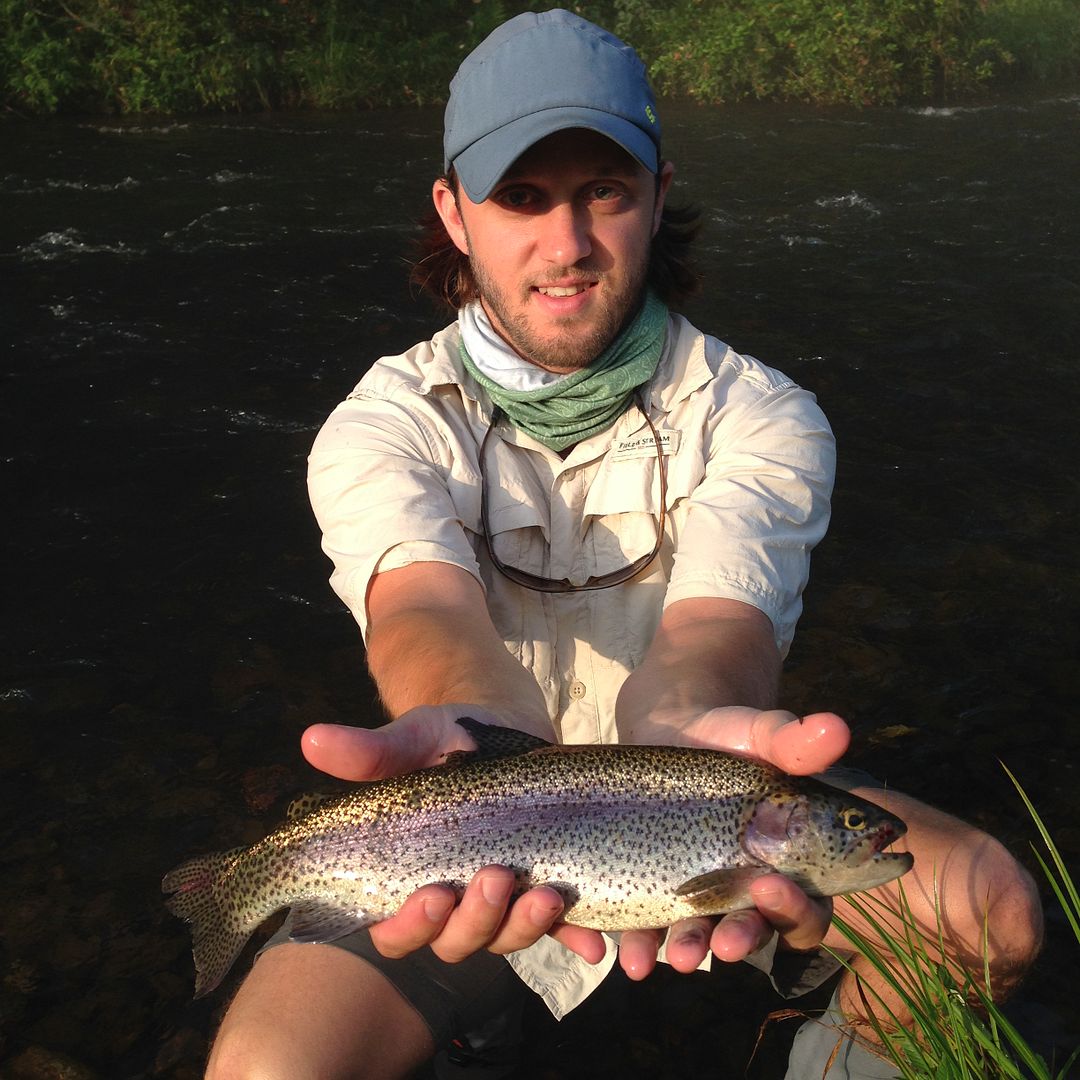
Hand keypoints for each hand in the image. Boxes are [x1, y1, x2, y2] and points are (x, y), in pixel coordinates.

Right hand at [300, 705, 608, 965]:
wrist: (505, 724)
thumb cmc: (445, 736)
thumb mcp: (412, 738)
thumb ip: (370, 751)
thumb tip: (311, 739)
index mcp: (410, 878)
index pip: (397, 929)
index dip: (412, 925)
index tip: (433, 894)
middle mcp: (455, 899)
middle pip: (457, 943)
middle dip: (476, 922)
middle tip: (494, 878)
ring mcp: (502, 897)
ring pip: (506, 937)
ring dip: (524, 927)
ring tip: (544, 895)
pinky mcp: (544, 885)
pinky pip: (561, 925)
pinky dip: (577, 934)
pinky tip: (594, 943)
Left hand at [616, 705, 847, 979]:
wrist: (672, 728)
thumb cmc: (734, 735)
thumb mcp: (762, 733)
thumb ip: (796, 741)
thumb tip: (836, 727)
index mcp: (793, 864)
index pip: (810, 906)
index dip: (797, 909)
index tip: (772, 886)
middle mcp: (751, 890)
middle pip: (757, 931)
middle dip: (742, 939)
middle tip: (727, 944)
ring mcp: (703, 894)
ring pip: (704, 936)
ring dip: (691, 949)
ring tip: (678, 957)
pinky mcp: (657, 888)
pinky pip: (652, 927)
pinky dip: (640, 944)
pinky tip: (630, 957)